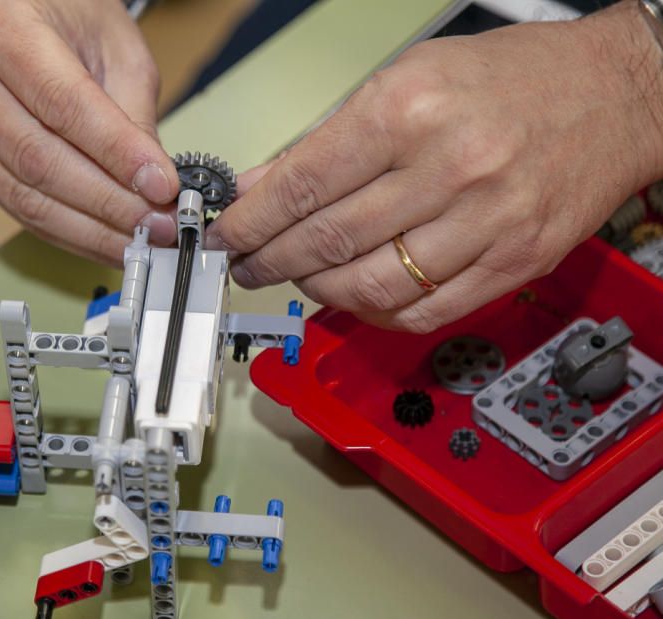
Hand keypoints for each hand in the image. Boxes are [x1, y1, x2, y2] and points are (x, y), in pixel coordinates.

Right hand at [0, 0, 178, 263]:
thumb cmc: (73, 16)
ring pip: (21, 194)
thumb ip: (132, 119)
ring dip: (87, 229)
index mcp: (0, 24)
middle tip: (156, 225)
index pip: (62, 104)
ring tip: (138, 240)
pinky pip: (14, 206)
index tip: (160, 186)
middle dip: (105, 203)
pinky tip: (103, 239)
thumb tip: (154, 190)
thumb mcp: (118, 49)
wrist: (28, 12)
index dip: (114, 153)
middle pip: (36, 158)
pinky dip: (65, 230)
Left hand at [207, 2, 662, 331]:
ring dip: (315, 292)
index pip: (303, 185)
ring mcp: (486, 223)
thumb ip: (328, 140)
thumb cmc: (510, 78)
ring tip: (295, 280)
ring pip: (370, 287)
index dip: (251, 222)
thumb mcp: (406, 79)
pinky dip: (374, 314)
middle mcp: (448, 169)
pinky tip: (351, 298)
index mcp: (409, 111)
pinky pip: (424, 312)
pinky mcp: (512, 262)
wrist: (616, 94)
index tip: (228, 236)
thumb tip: (263, 186)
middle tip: (247, 266)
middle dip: (270, 261)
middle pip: (328, 240)